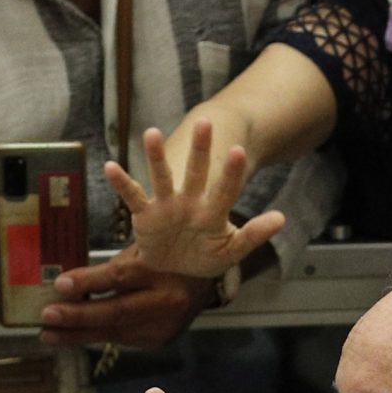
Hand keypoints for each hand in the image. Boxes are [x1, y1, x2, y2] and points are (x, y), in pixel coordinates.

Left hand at [38, 245, 212, 349]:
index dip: (89, 282)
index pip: (120, 278)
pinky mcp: (160, 340)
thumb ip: (114, 266)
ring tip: (49, 334)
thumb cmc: (168, 255)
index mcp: (162, 270)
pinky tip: (72, 336)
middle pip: (116, 312)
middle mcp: (166, 302)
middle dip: (77, 317)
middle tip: (47, 317)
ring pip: (115, 332)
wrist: (208, 279)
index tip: (60, 285)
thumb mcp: (146, 249)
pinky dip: (95, 336)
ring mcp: (165, 326)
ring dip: (78, 334)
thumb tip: (69, 284)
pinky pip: (121, 339)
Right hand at [100, 121, 286, 280]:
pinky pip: (132, 197)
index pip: (225, 189)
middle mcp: (190, 201)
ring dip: (156, 157)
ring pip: (161, 177)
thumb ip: (252, 236)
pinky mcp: (144, 214)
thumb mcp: (230, 251)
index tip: (238, 151)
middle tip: (205, 123)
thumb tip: (281, 218)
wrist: (175, 269)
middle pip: (196, 172)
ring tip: (151, 133)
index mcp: (213, 211)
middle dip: (200, 149)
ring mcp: (166, 205)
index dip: (231, 173)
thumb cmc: (204, 256)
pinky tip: (110, 166)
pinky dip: (121, 183)